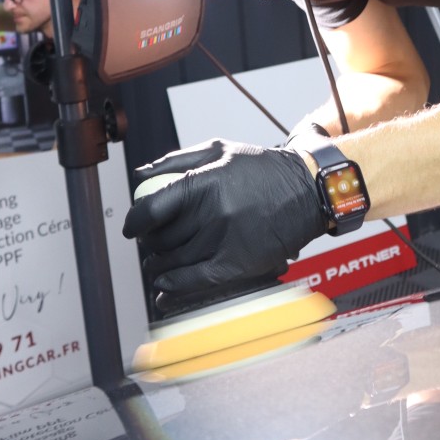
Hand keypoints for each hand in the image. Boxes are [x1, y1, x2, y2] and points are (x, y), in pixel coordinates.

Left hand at [123, 139, 326, 304]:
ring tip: (158, 264)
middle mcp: (215, 213)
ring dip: (160, 266)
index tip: (132, 228)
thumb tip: (139, 177)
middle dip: (150, 243)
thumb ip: (176, 162)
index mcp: (206, 182)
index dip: (134, 221)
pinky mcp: (240, 264)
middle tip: (152, 242)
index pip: (152, 209)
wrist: (308, 191)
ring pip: (176, 262)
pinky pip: (196, 282)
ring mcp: (227, 241)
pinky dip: (175, 288)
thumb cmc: (262, 170)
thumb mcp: (220, 151)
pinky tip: (165, 288)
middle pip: (162, 238)